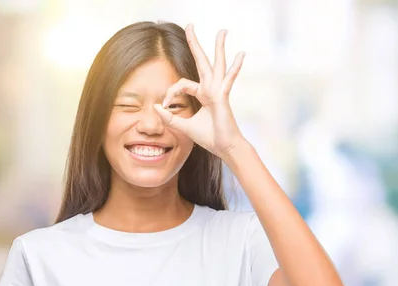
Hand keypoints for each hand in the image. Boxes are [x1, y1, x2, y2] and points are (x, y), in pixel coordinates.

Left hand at [154, 24, 245, 157]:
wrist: (225, 148)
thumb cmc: (210, 138)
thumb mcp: (184, 126)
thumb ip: (170, 117)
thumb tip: (156, 107)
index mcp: (203, 94)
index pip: (183, 84)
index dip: (171, 92)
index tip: (165, 106)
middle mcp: (211, 89)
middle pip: (202, 62)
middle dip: (195, 43)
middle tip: (190, 25)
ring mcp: (218, 91)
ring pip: (217, 64)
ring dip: (219, 47)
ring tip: (223, 31)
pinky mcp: (223, 97)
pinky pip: (227, 79)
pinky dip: (235, 67)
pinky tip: (241, 54)